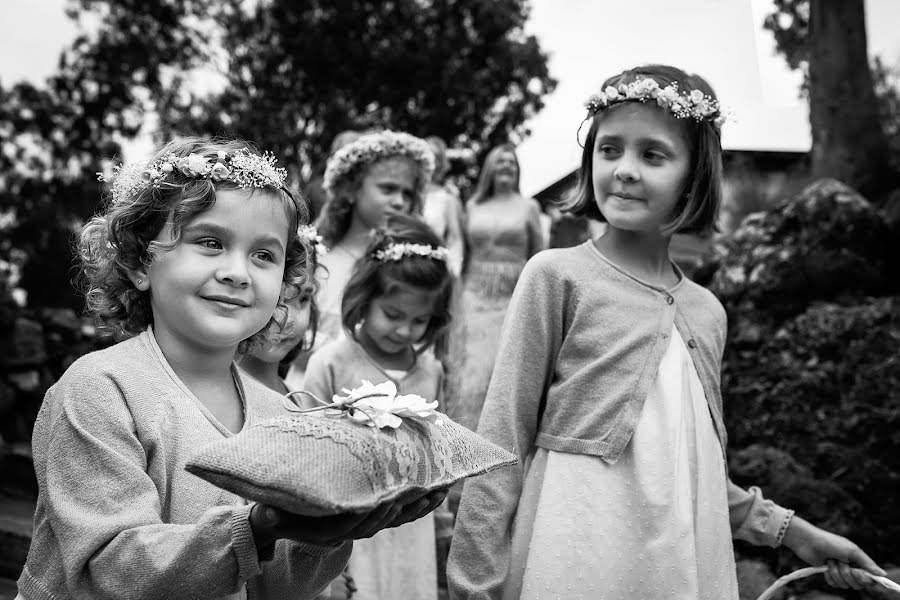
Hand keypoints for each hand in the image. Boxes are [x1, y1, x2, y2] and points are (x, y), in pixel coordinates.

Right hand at [250, 487, 448, 549]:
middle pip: (383, 520)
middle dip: (405, 505)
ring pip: (396, 519)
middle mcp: (351, 530)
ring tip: (440, 488)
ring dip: (418, 506)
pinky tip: (436, 492)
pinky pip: (400, 515)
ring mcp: (363, 524)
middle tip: (425, 488)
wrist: (286, 524)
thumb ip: (271, 517)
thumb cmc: (280, 513)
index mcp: (331, 530)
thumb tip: (267, 515)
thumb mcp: (272, 515)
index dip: (374, 511)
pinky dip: (419, 505)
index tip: (390, 498)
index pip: (356, 523)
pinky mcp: (371, 516)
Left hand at [782, 516, 885, 589]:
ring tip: (831, 561)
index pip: (869, 578)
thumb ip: (867, 563)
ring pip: (844, 585)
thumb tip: (883, 574)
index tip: (857, 573)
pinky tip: (825, 566)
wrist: (808, 541)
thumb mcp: (851, 550)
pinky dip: (829, 576)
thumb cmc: (830, 542)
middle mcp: (851, 567)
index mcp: (858, 561)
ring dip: (836, 573)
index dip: (865, 579)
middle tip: (841, 563)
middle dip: (847, 574)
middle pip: (857, 584)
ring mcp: (840, 572)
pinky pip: (834, 584)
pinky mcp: (829, 575)